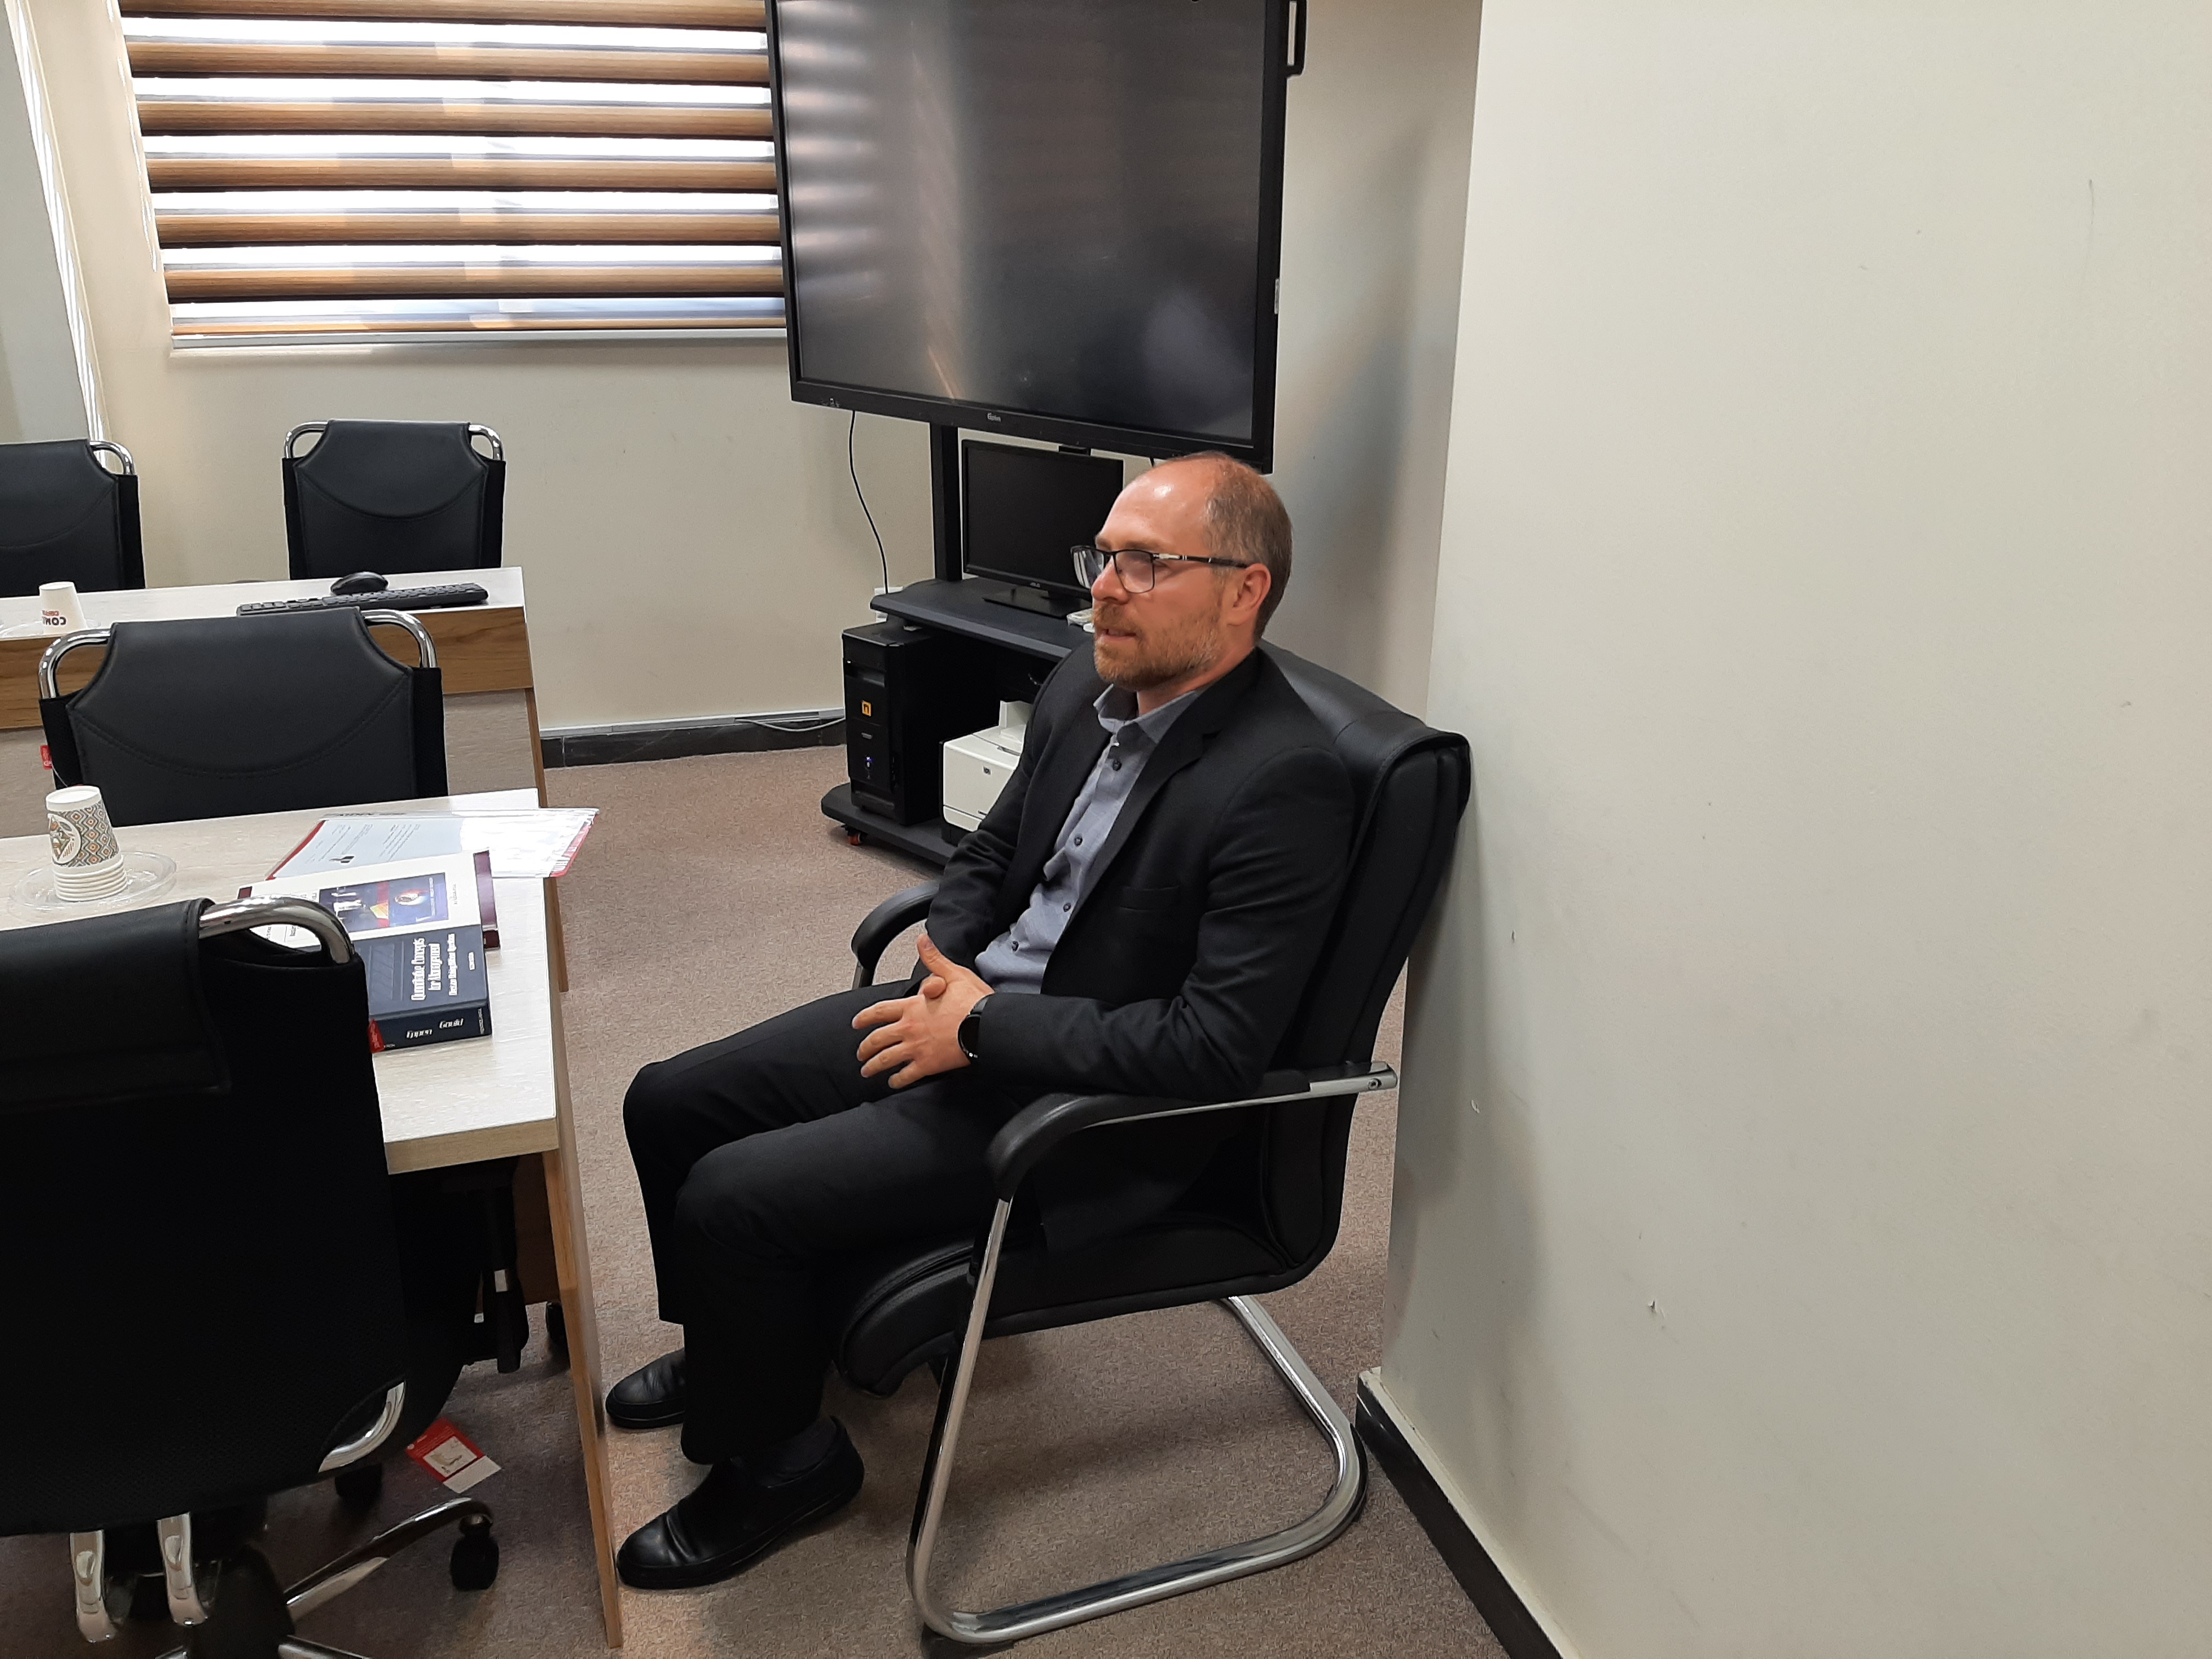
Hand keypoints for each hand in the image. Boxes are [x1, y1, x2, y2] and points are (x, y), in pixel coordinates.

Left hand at [852, 933, 992, 1087]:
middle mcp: (909, 1028)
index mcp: (912, 1007)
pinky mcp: (927, 1065)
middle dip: (865, 1047)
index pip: (880, 1011)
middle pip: (877, 1039)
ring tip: (868, 1071)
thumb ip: (934, 959)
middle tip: (860, 1053)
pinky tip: (894, 1082)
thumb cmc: (974, 1003)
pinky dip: (897, 1080)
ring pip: (886, 1059)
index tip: (856, 1023)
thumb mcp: (953, 974)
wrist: (987, 1027)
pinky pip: (906, 1075)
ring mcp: (916, 1048)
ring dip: (874, 1066)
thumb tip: (922, 941)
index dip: (864, 1018)